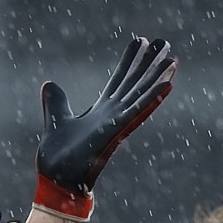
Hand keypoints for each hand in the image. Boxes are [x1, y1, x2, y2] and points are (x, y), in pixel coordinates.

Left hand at [34, 35, 175, 222]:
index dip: (130, 61)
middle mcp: (113, 115)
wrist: (55, 181)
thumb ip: (56, 103)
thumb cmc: (57, 159)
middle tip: (165, 42)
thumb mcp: (55, 120)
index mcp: (101, 111)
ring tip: (173, 59)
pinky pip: (138, 111)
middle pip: (135, 83)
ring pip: (142, 95)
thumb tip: (49, 84)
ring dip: (158, 78)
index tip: (141, 41)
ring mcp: (117, 123)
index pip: (119, 80)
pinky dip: (153, 97)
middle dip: (149, 63)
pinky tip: (168, 83)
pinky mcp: (117, 131)